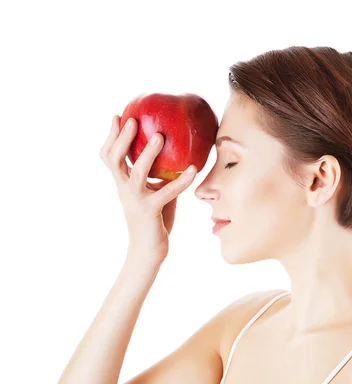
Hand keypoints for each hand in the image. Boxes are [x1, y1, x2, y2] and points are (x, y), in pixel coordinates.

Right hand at [99, 115, 196, 264]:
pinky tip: (193, 170)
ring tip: (161, 137)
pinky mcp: (150, 211)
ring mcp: (136, 200)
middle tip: (132, 120)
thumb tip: (181, 155)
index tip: (117, 116)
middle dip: (121, 139)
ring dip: (148, 154)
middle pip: (115, 160)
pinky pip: (167, 193)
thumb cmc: (154, 220)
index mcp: (123, 184)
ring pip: (138, 173)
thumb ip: (162, 176)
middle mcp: (125, 190)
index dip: (110, 136)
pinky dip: (180, 181)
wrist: (148, 251)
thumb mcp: (155, 193)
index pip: (109, 157)